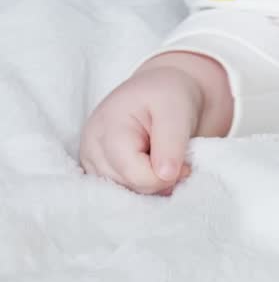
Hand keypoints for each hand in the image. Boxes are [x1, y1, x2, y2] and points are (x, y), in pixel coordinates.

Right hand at [79, 52, 233, 194]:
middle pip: (127, 186)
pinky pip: (120, 191)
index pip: (134, 174)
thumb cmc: (168, 95)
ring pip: (123, 193)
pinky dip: (140, 184)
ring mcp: (90, 159)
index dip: (164, 178)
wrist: (160, 88)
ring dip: (149, 183)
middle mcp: (92, 146)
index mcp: (107, 127)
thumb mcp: (177, 111)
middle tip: (178, 159)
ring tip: (162, 157)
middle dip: (158, 180)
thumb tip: (166, 176)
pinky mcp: (97, 169)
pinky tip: (151, 166)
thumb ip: (171, 143)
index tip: (186, 165)